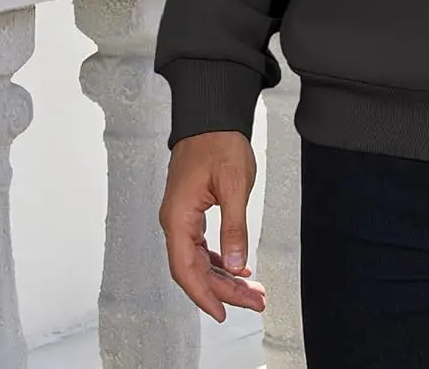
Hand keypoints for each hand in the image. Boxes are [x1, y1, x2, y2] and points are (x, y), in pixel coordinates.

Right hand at [159, 130, 266, 320]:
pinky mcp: (190, 211)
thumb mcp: (234, 184)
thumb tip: (235, 265)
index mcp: (179, 216)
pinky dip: (219, 260)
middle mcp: (175, 220)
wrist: (211, 116)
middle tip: (254, 301)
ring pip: (199, 259)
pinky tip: (237, 267)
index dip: (204, 295)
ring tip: (251, 290)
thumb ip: (234, 227)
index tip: (223, 312)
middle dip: (224, 289)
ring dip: (224, 277)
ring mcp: (181, 216)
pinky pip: (201, 246)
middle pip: (194, 269)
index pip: (186, 269)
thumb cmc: (219, 142)